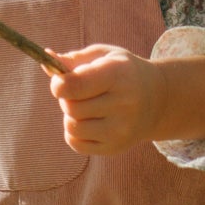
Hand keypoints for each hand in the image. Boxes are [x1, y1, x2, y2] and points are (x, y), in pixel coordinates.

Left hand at [48, 44, 162, 155]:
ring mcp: (120, 130)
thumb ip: (74, 59)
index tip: (59, 80)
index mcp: (118, 75)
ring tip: (85, 105)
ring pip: (71, 127)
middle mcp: (123, 104)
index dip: (58, 84)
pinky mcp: (115, 148)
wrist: (158, 99)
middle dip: (66, 98)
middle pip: (71, 107)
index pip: (75, 86)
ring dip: (70, 115)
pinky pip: (76, 143)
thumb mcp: (104, 56)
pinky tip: (89, 120)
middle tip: (77, 91)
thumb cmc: (123, 71)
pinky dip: (74, 132)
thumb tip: (46, 57)